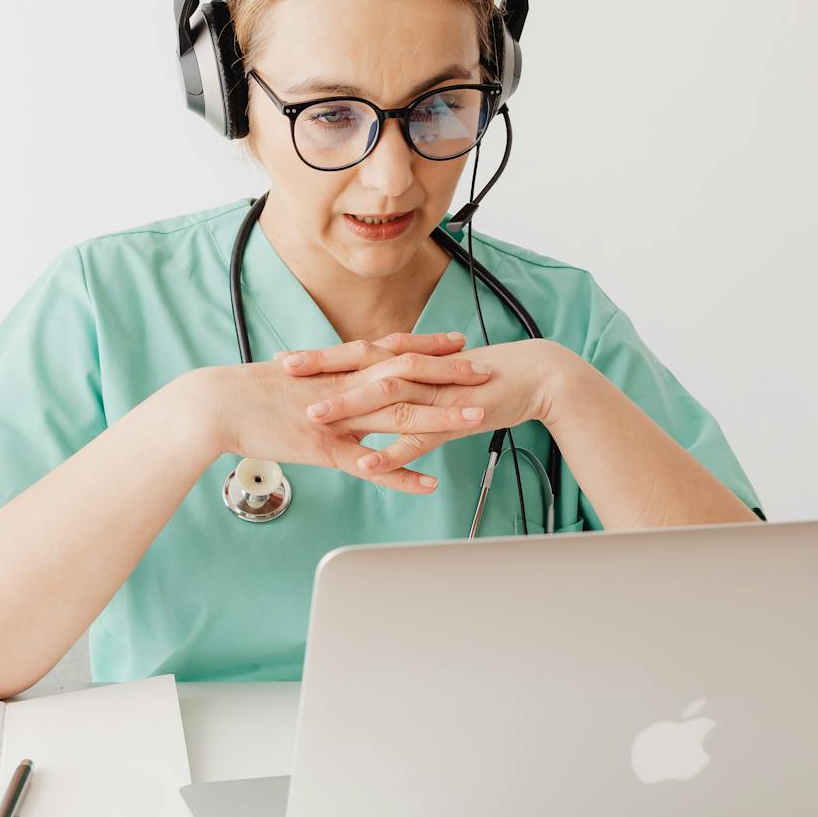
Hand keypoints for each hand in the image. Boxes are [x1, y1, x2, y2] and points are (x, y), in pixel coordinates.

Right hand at [201, 331, 494, 493]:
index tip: (459, 344)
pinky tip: (429, 483)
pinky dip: (402, 473)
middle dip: (450, 375)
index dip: (429, 348)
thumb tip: (341, 382)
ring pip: (400, 416)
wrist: (217, 403)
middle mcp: (346, 387)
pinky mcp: (326, 449)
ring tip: (477, 418)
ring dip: (442, 417)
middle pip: (408, 376)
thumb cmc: (249, 391)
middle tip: (487, 372)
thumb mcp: (295, 379)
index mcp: (339, 368)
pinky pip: (371, 464)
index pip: (394, 351)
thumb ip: (325, 380)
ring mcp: (339, 417)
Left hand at [282, 336, 572, 474]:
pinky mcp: (454, 418)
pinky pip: (418, 439)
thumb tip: (372, 386)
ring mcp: (435, 394)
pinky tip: (368, 464)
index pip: (357, 352)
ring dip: (349, 406)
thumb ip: (404, 381)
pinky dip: (392, 452)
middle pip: (362, 365)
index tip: (285, 359)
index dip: (321, 356)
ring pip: (385, 398)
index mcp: (410, 358)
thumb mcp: (435, 376)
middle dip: (322, 368)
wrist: (533, 378)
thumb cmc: (482, 377)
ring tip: (314, 417)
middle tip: (285, 371)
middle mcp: (418, 370)